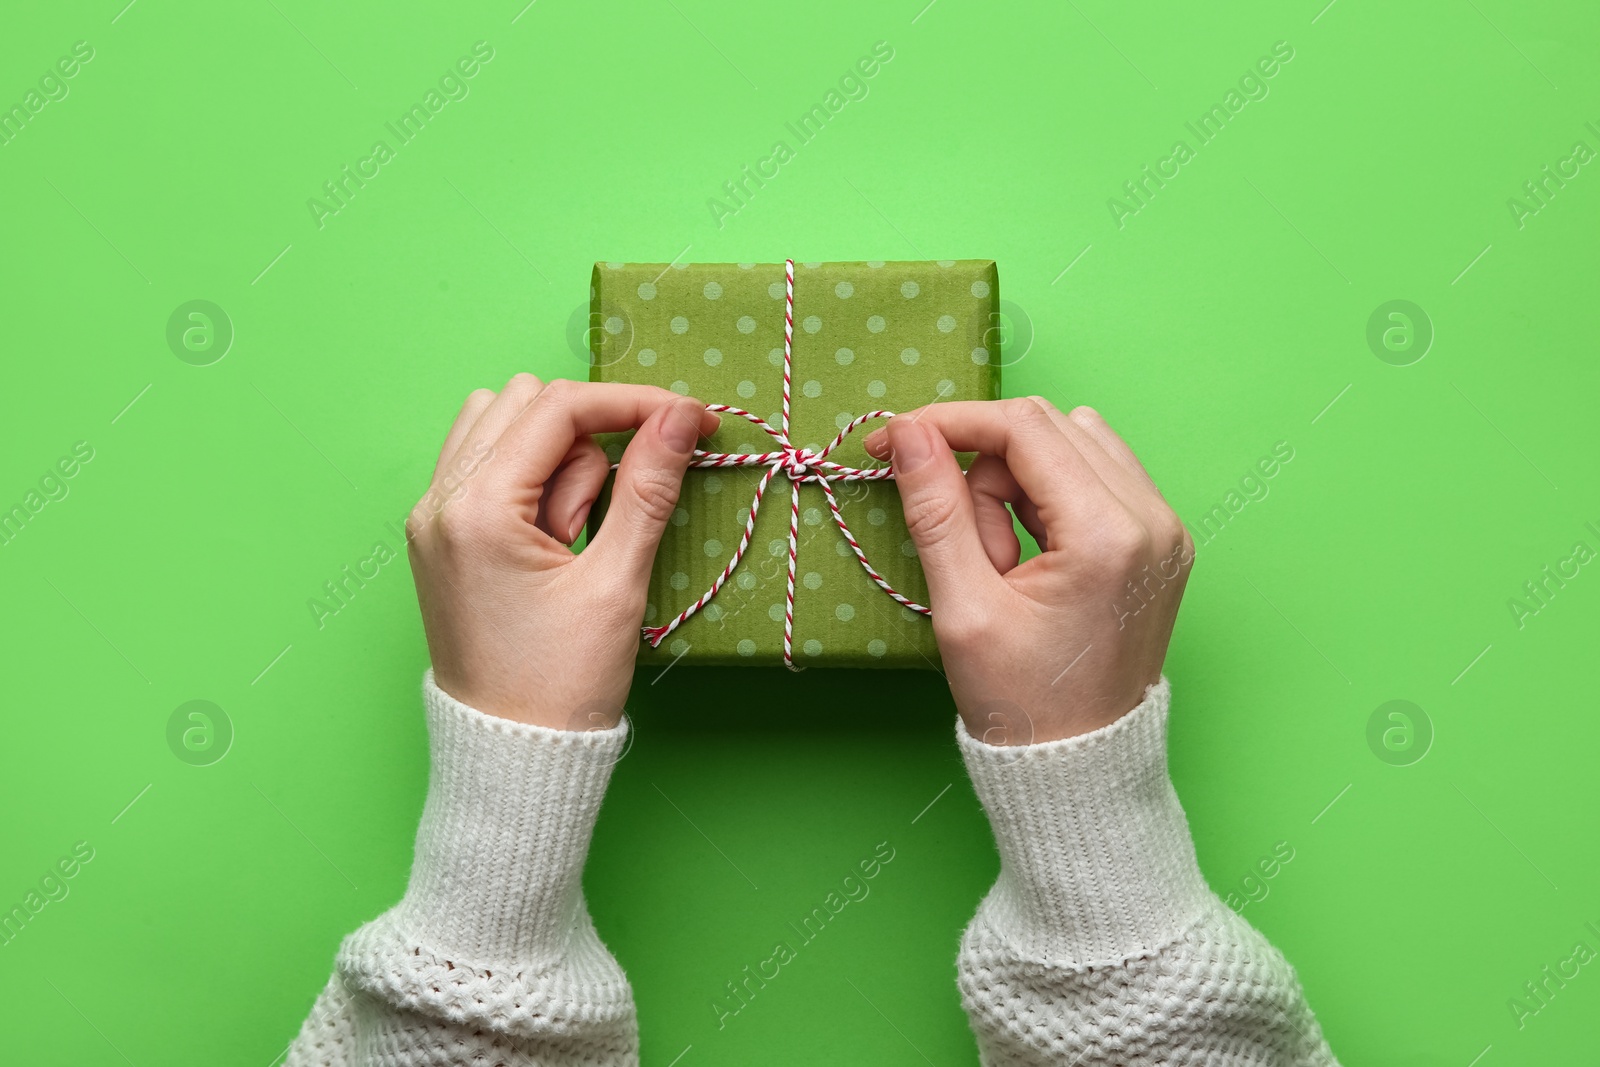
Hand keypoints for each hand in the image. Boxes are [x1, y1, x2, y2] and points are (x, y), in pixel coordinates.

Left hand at [405, 375, 718, 727]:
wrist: (511, 753)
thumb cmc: (562, 682)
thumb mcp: (616, 583)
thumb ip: (648, 488)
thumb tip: (681, 418)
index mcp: (476, 509)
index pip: (559, 408)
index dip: (633, 403)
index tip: (690, 420)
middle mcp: (439, 500)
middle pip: (526, 404)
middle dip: (589, 439)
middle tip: (611, 518)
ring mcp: (432, 516)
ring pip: (503, 425)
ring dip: (558, 457)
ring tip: (580, 532)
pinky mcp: (441, 535)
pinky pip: (488, 466)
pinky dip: (533, 478)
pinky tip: (559, 532)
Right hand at [863, 399, 1193, 743]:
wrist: (1081, 764)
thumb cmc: (1022, 701)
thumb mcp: (963, 608)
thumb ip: (935, 510)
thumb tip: (908, 434)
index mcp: (1109, 535)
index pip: (1024, 429)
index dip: (951, 423)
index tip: (895, 442)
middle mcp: (1153, 519)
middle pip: (1049, 428)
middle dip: (985, 466)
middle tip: (962, 541)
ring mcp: (1166, 528)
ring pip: (1073, 443)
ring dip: (1017, 481)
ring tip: (1001, 558)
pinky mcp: (1162, 540)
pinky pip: (1096, 475)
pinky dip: (1048, 497)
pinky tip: (1029, 554)